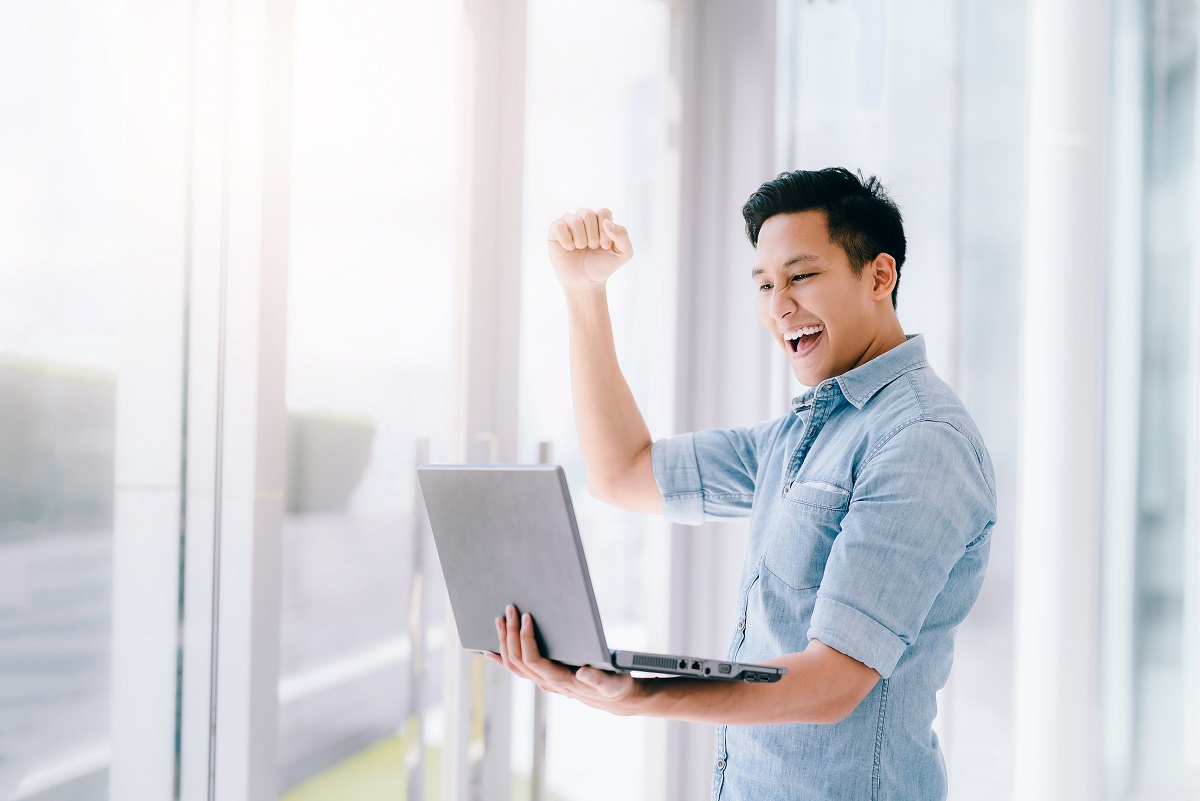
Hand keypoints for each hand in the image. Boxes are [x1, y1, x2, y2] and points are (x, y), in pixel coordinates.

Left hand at [483, 604, 640, 714]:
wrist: (614, 697)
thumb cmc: (615, 686)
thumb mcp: (612, 682)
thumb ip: (598, 678)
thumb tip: (583, 672)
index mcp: (560, 681)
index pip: (533, 660)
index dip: (526, 639)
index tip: (526, 617)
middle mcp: (546, 683)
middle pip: (518, 660)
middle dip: (511, 634)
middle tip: (509, 610)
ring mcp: (542, 680)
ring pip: (513, 664)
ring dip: (504, 641)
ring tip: (500, 620)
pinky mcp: (542, 676)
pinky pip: (516, 669)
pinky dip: (501, 659)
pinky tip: (489, 651)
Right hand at [547, 208, 632, 290]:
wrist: (586, 282)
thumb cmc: (604, 266)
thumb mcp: (624, 253)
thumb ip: (622, 236)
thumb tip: (606, 222)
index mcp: (600, 220)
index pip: (603, 212)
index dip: (605, 230)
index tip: (604, 246)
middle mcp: (584, 218)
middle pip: (588, 214)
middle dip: (592, 235)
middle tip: (593, 247)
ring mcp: (568, 224)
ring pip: (574, 219)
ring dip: (581, 239)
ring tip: (581, 248)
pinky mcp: (555, 232)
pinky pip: (558, 225)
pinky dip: (566, 239)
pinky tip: (570, 248)